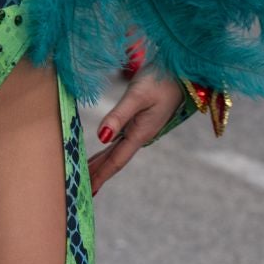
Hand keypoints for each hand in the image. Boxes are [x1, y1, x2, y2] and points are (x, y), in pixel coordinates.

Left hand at [88, 72, 184, 195]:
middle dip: (98, 174)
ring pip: (116, 150)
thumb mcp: (137, 95)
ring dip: (101, 163)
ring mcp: (141, 128)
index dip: (101, 176)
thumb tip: (102, 137)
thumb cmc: (161, 79)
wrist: (182, 71)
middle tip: (81, 189)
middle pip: (114, 160)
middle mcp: (140, 135)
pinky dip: (108, 148)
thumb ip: (119, 115)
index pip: (115, 161)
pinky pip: (119, 139)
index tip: (88, 192)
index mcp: (140, 134)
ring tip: (87, 174)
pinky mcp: (140, 118)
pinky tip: (104, 148)